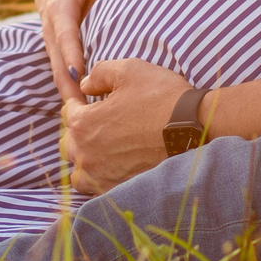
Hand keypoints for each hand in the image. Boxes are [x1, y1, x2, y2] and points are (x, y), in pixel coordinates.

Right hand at [33, 0, 117, 108]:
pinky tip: (84, 110)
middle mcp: (51, 27)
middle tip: (82, 111)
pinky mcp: (58, 49)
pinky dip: (70, 91)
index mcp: (59, 6)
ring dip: (68, 95)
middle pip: (59, 60)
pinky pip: (63, 72)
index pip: (65, 32)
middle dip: (69, 86)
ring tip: (83, 119)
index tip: (80, 74)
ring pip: (59, 71)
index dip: (71, 52)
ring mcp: (53, 40)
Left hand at [65, 58, 189, 193]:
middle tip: (97, 124)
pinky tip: (113, 169)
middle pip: (68, 143)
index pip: (68, 111)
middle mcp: (86, 153)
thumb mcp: (129, 70)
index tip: (90, 100)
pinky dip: (100, 180)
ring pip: (78, 172)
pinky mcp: (116, 190)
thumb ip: (99, 73)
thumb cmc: (161, 97)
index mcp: (84, 123)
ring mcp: (100, 175)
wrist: (192, 129)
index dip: (78, 102)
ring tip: (100, 151)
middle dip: (78, 132)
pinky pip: (96, 190)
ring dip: (85, 161)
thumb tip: (84, 84)